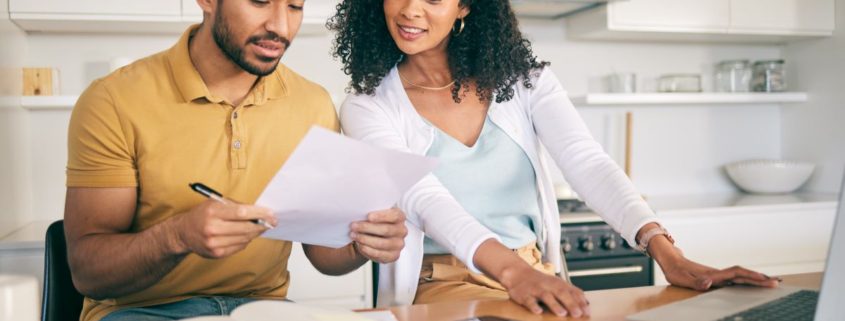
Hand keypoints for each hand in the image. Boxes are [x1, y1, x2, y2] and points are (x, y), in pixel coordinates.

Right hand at [171, 199, 276, 258]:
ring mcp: (214, 243)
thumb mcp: (215, 203)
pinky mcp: (216, 254)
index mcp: (213, 212)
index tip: (271, 213)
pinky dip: (245, 241)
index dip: (259, 213)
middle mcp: (212, 228)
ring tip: (259, 227)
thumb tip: (259, 211)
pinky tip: (246, 235)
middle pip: (245, 228)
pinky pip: (239, 247)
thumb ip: (235, 206)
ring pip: (244, 239)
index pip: (242, 213)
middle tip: (272, 222)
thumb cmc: (203, 214)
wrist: (184, 232)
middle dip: (262, 225)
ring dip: (255, 233)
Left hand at [349, 207, 406, 262]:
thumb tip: (360, 214)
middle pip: (386, 230)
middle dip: (367, 228)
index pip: (395, 216)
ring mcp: (399, 244)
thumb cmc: (374, 222)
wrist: (373, 236)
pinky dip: (368, 250)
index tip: (368, 216)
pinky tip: (360, 245)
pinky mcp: (393, 256)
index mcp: (400, 217)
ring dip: (365, 239)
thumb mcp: (375, 214)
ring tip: (353, 235)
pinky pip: (380, 254)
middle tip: (353, 226)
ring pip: (381, 243)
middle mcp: (402, 231)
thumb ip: (372, 213)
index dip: (382, 216)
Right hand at [502, 266, 589, 317]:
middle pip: (561, 293)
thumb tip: (587, 304)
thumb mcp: (557, 284)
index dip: (580, 302)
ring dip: (554, 305)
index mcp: (558, 283)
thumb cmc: (541, 282)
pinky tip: (538, 312)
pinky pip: (529, 300)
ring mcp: (536, 289)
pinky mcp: (524, 295)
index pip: (572, 291)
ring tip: (562, 313)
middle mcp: (548, 285)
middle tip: (578, 314)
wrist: (518, 273)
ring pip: (546, 296)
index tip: (587, 313)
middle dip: (570, 303)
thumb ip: (571, 293)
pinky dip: (533, 306)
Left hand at [659, 254, 780, 289]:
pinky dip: (746, 280)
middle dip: (759, 279)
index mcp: (713, 274)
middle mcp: (718, 274)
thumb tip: (709, 283)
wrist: (671, 261)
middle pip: (742, 275)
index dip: (750, 276)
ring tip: (770, 282)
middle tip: (776, 282)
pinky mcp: (716, 278)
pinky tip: (752, 284)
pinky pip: (735, 279)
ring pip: (740, 276)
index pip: (736, 274)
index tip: (764, 279)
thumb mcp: (682, 278)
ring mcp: (718, 275)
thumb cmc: (676, 271)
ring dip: (755, 279)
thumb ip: (696, 282)